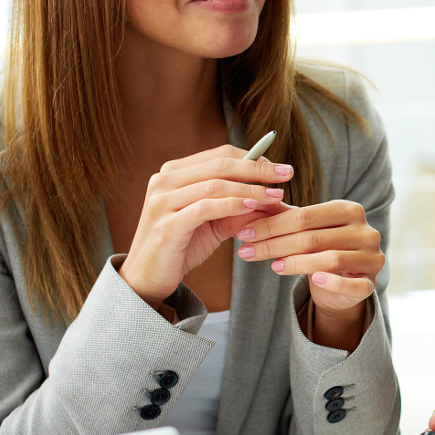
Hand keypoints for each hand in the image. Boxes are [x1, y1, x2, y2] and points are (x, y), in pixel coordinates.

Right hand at [117, 145, 290, 304]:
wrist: (148, 279)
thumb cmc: (181, 247)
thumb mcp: (214, 223)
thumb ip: (239, 207)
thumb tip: (275, 197)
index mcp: (173, 173)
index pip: (219, 155)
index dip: (252, 157)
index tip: (280, 168)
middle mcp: (164, 181)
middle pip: (219, 165)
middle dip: (257, 168)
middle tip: (286, 174)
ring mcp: (161, 201)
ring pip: (214, 184)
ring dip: (250, 188)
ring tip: (276, 195)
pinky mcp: (166, 224)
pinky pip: (206, 208)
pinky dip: (233, 204)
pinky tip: (254, 206)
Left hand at [235, 196, 383, 346]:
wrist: (344, 285)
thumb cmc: (322, 250)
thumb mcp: (306, 230)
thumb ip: (285, 216)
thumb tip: (252, 202)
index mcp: (349, 210)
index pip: (306, 215)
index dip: (272, 225)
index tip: (245, 233)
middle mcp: (365, 231)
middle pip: (314, 237)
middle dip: (275, 245)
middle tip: (247, 251)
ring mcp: (371, 257)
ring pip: (331, 259)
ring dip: (296, 263)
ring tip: (273, 266)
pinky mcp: (371, 283)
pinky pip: (352, 284)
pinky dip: (332, 282)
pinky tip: (314, 281)